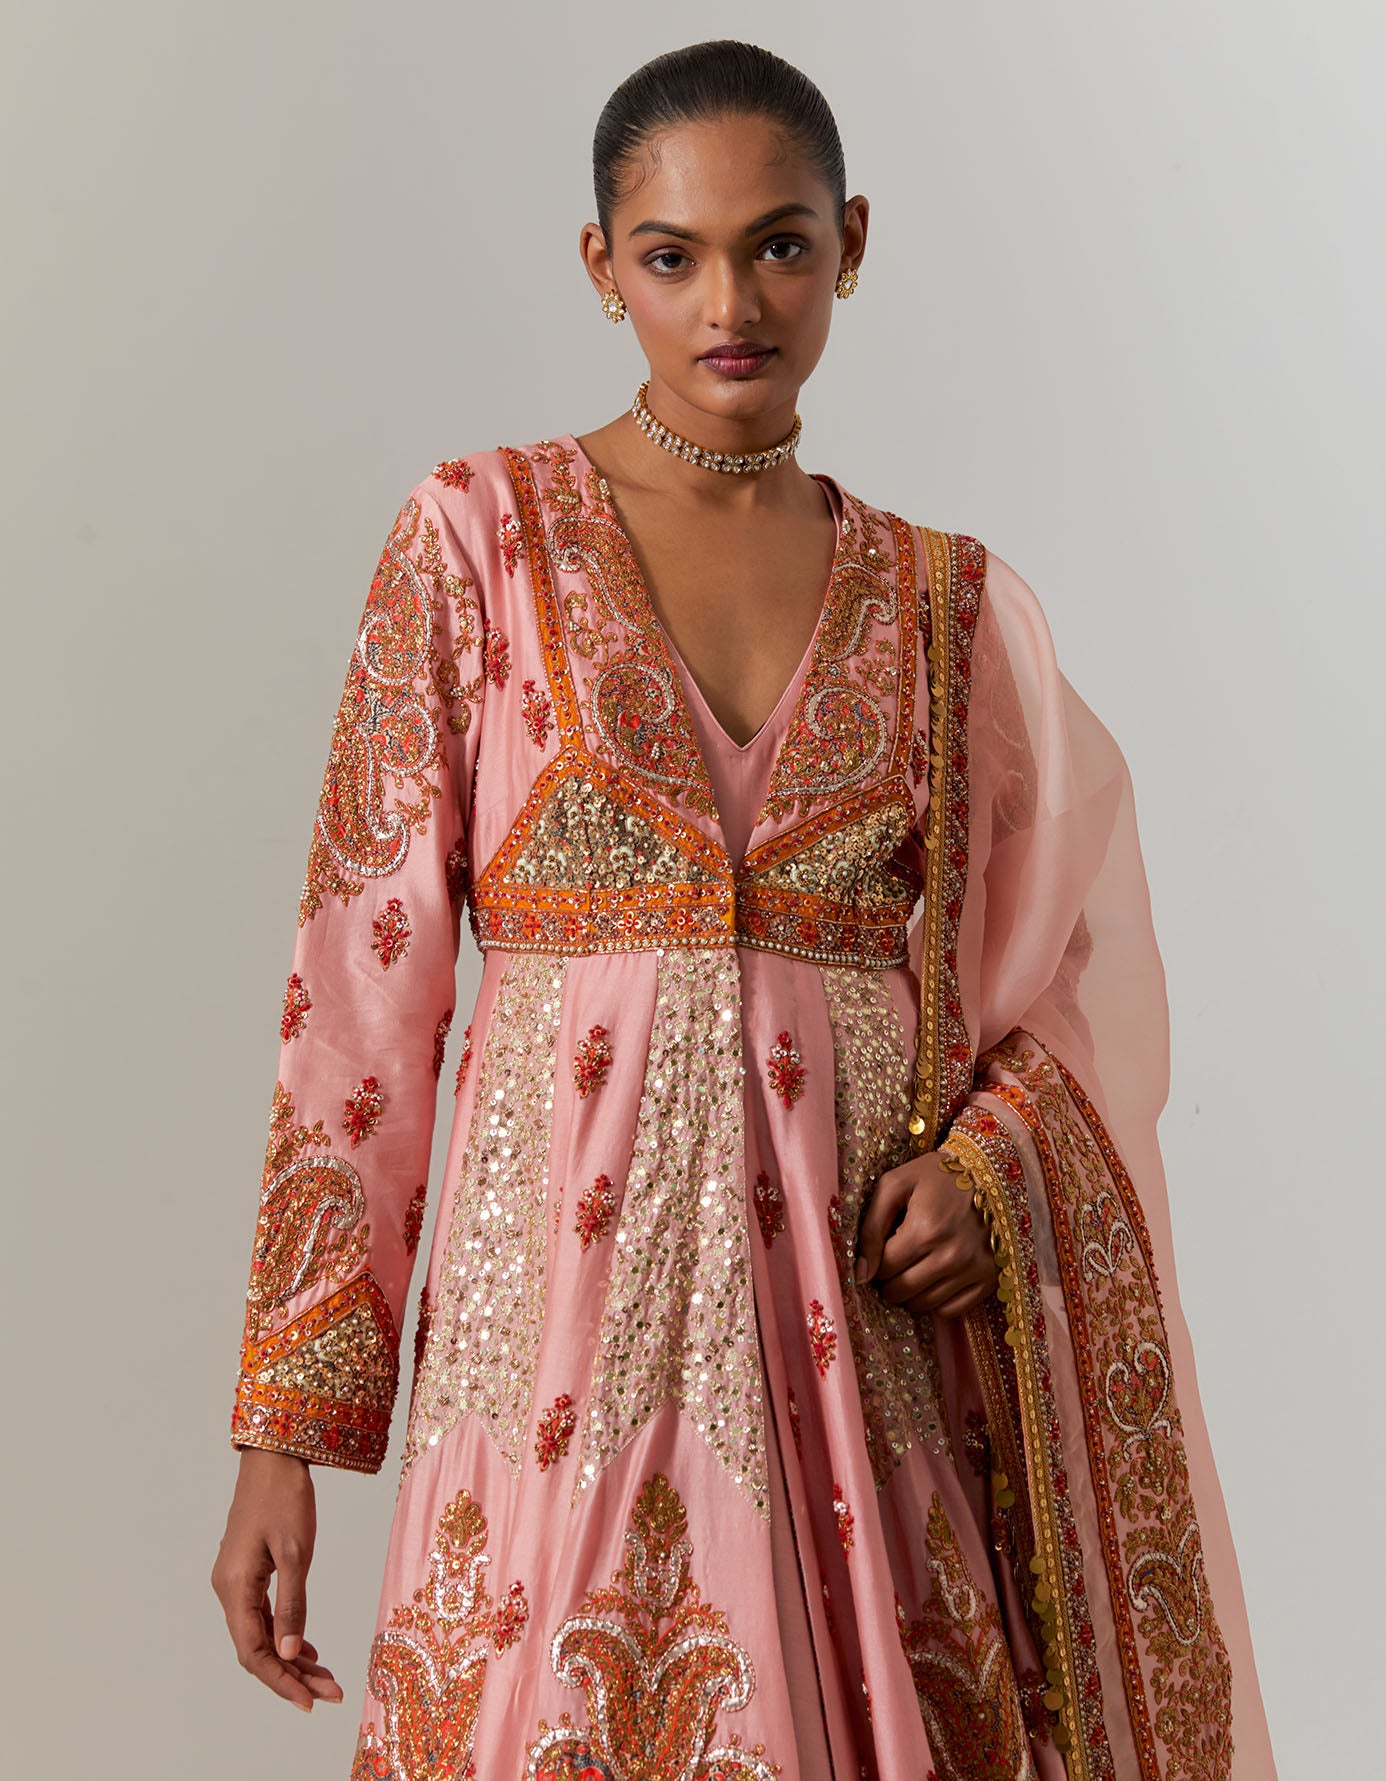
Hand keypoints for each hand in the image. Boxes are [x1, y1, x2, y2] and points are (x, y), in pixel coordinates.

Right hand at [211, 1447, 343, 1711]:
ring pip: (260, 1634)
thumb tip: (291, 1652)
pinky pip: (262, 1615)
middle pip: (256, 1649)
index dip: (282, 1681)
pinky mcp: (247, 1571)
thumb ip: (293, 1603)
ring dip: (290, 1657)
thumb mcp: (296, 1551)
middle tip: (329, 1693)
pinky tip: (306, 1647)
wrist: (273, 1454)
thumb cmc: (285, 1496)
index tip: (311, 1701)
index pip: (254, 1652)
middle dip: (291, 1675)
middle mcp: (228, 1589)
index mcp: (235, 1586)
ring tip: (325, 1677)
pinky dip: (285, 1634)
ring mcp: (235, 1580)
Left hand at [854, 1146, 999, 1317]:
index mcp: (925, 1230)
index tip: (885, 1248)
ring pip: (925, 1305)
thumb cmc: (935, 1176)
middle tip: (895, 1262)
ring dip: (911, 1293)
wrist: (988, 1173)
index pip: (884, 1269)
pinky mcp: (989, 1278)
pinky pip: (953, 1311)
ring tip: (913, 1269)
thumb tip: (861, 1273)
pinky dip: (937, 1302)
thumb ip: (871, 1227)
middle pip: (902, 1291)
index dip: (877, 1261)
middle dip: (890, 1280)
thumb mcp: (894, 1185)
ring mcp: (973, 1269)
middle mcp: (951, 1255)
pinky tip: (934, 1280)